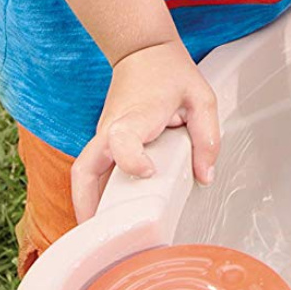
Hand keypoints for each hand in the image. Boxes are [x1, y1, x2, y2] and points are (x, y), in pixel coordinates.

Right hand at [71, 42, 219, 221]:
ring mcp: (103, 137)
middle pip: (84, 170)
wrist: (142, 50)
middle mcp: (110, 130)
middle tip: (101, 237)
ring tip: (100, 239)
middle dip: (87, 204)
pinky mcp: (105, 142)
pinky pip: (92, 172)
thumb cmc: (170, 73)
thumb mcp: (201, 98)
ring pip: (83, 174)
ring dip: (87, 205)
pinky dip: (95, 195)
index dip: (131, 160)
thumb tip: (205, 176)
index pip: (121, 141)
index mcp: (134, 117)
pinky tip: (107, 219)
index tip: (148, 173)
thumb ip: (207, 137)